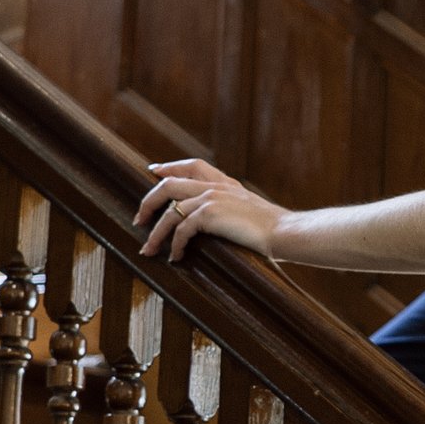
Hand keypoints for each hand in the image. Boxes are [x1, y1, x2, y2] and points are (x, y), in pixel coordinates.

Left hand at [136, 157, 284, 262]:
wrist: (284, 232)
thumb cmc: (274, 230)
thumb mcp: (252, 212)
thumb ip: (236, 210)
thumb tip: (223, 225)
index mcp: (227, 183)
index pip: (193, 166)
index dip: (170, 166)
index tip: (154, 171)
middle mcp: (216, 186)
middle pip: (169, 184)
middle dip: (149, 201)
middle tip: (140, 219)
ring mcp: (212, 198)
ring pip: (170, 211)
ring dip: (155, 233)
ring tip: (148, 249)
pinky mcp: (209, 214)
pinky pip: (181, 230)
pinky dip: (174, 245)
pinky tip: (176, 257)